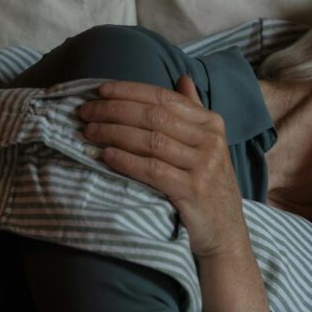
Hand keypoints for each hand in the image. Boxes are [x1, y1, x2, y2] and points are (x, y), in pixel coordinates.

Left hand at [80, 76, 248, 258]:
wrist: (225, 233)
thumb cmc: (209, 188)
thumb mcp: (208, 146)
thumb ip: (193, 113)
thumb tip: (182, 79)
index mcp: (211, 123)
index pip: (163, 98)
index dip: (128, 91)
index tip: (100, 91)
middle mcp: (210, 140)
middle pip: (153, 117)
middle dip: (114, 111)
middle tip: (86, 112)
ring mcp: (203, 166)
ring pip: (150, 141)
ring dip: (114, 133)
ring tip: (90, 132)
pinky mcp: (193, 191)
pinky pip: (152, 170)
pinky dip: (126, 161)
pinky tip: (105, 156)